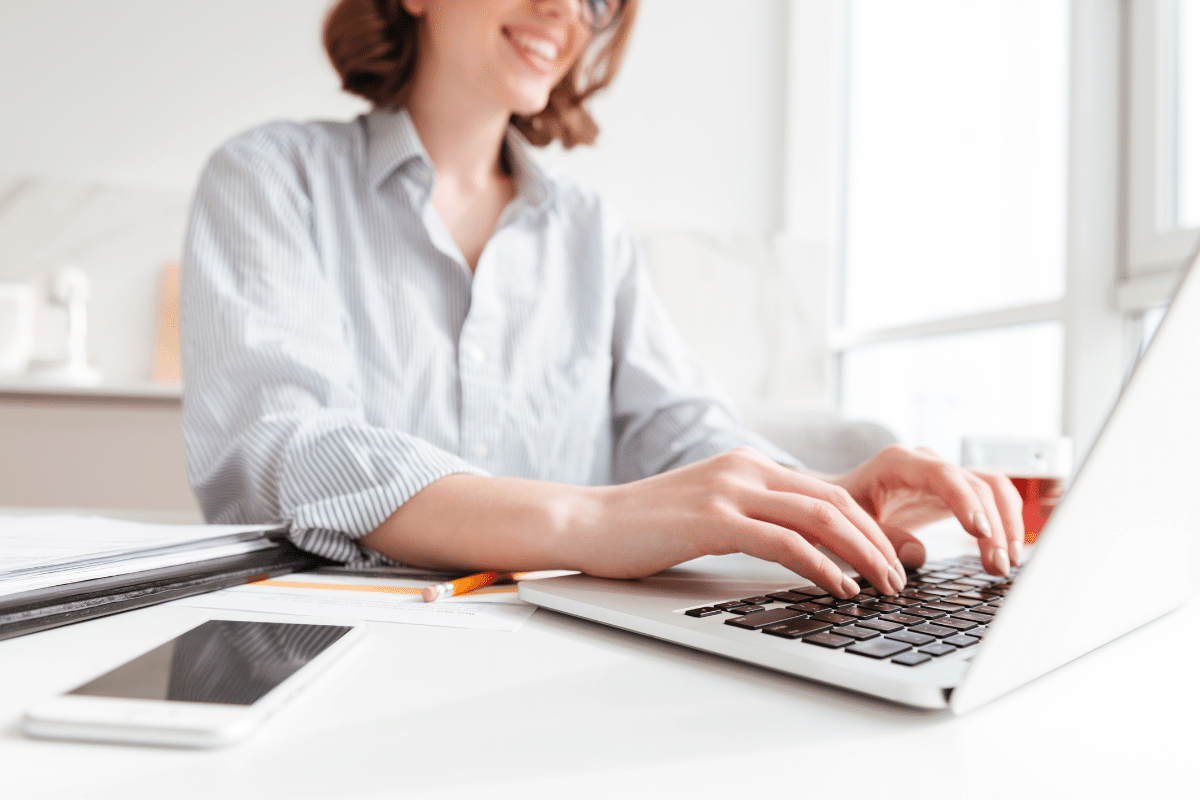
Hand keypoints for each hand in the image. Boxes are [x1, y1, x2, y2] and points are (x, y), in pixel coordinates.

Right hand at [576, 447, 907, 597]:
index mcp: (749, 465)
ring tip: (883, 587)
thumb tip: (800, 551)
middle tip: (900, 578)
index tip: (889, 560)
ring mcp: (729, 490)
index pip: (827, 492)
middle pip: (835, 500)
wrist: (587, 523)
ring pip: (820, 517)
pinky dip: (821, 566)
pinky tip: (839, 589)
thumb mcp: (709, 513)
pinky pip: (784, 541)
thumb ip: (752, 518)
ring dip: (862, 555)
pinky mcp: (713, 519)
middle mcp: (746, 469)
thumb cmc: (644, 529)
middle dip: (877, 542)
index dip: (868, 527)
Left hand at [830, 445, 1024, 576]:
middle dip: (993, 525)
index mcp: (897, 463)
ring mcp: (944, 474)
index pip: (943, 475)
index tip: (979, 532)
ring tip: (1006, 563)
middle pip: (976, 484)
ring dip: (1007, 524)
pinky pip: (990, 500)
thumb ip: (883, 537)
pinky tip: (1005, 552)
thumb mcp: (853, 524)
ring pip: (992, 489)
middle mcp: (927, 462)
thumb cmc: (844, 510)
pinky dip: (1004, 523)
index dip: (965, 502)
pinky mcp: (955, 491)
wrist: (841, 500)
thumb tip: (919, 555)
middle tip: (997, 565)